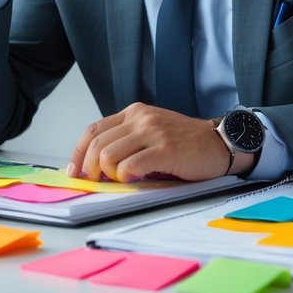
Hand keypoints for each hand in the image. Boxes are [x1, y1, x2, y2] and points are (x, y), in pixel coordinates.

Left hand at [66, 103, 232, 182]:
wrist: (218, 143)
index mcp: (134, 112)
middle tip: (96, 180)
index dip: (77, 152)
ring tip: (122, 178)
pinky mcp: (164, 149)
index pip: (94, 129)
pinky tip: (135, 179)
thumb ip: (127, 139)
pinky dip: (126, 177)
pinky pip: (129, 166)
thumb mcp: (152, 131)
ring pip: (109, 155)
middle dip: (89, 167)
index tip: (74, 170)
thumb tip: (95, 163)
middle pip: (97, 144)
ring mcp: (153, 132)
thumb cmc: (185, 143)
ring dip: (109, 174)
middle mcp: (141, 118)